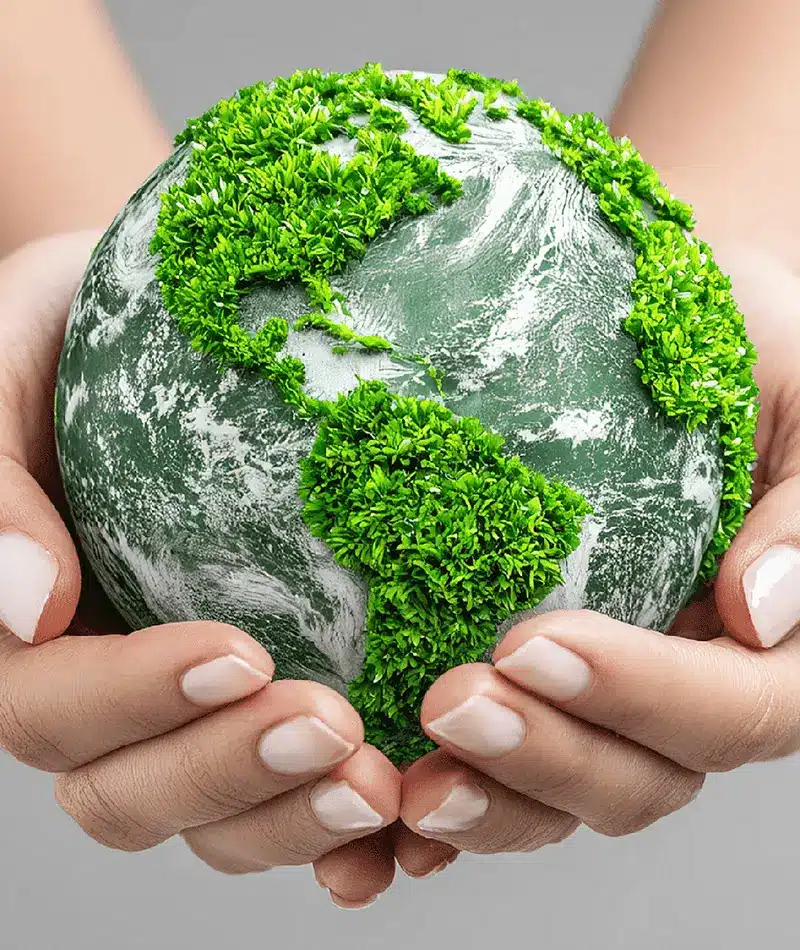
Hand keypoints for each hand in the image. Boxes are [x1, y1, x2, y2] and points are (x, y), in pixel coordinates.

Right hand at [0, 233, 448, 907]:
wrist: (156, 319)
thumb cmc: (74, 333)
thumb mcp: (8, 373)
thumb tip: (22, 606)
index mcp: (31, 635)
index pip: (58, 708)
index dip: (138, 701)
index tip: (236, 653)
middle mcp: (107, 694)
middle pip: (135, 792)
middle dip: (232, 773)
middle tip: (333, 729)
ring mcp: (187, 710)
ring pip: (219, 817)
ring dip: (296, 814)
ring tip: (382, 783)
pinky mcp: (266, 699)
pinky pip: (295, 791)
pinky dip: (345, 824)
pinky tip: (412, 814)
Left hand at [399, 245, 799, 852]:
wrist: (678, 327)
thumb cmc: (751, 350)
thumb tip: (765, 610)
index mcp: (771, 641)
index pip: (732, 708)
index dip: (639, 695)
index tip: (536, 644)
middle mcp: (691, 687)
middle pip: (637, 777)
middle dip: (540, 755)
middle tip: (449, 702)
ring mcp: (610, 701)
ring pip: (561, 796)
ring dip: (484, 802)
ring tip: (401, 788)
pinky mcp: (539, 691)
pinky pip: (496, 775)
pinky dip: (441, 812)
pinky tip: (376, 825)